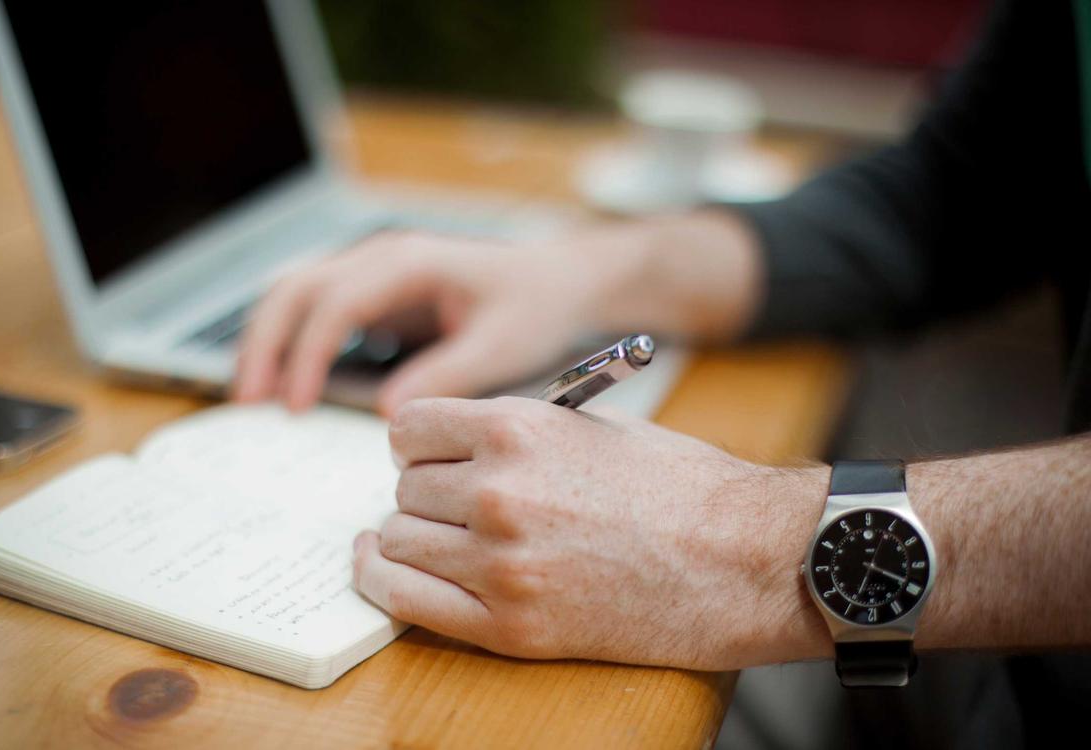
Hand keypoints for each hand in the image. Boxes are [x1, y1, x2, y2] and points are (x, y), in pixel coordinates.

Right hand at [234, 230, 619, 414]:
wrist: (559, 281)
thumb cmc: (535, 308)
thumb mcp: (501, 346)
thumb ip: (447, 375)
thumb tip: (390, 414)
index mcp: (410, 263)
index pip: (336, 302)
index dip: (307, 354)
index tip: (295, 405)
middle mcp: (382, 257)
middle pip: (297, 288)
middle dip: (264, 342)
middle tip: (248, 402)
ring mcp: (374, 271)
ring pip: (296, 293)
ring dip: (267, 340)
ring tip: (251, 397)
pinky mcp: (375, 293)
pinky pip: (316, 310)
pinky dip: (290, 341)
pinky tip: (283, 383)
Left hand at [352, 396, 831, 670]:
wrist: (743, 560)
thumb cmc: (680, 487)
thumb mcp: (593, 426)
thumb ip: (514, 430)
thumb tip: (453, 441)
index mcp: (519, 429)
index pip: (410, 428)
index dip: (418, 441)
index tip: (429, 455)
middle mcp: (499, 492)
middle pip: (405, 487)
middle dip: (425, 490)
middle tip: (455, 501)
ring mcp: (501, 563)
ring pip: (398, 539)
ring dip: (413, 536)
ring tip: (443, 536)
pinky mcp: (510, 626)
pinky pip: (406, 600)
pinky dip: (385, 580)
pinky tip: (384, 566)